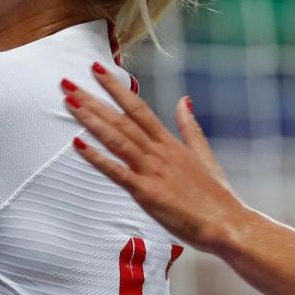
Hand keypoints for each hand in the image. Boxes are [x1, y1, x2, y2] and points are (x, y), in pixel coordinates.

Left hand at [61, 63, 245, 251]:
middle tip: (66, 82)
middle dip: (92, 99)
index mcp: (169, 142)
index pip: (137, 107)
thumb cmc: (217, 196)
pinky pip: (117, 172)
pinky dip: (96, 157)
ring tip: (69, 102)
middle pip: (120, 119)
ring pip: (116, 138)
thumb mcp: (204, 155)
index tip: (97, 69)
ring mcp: (152, 170)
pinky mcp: (147, 192)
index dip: (115, 87)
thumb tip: (184, 100)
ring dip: (90, 120)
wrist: (228, 224)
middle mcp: (158, 152)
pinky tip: (78, 145)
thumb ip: (190, 127)